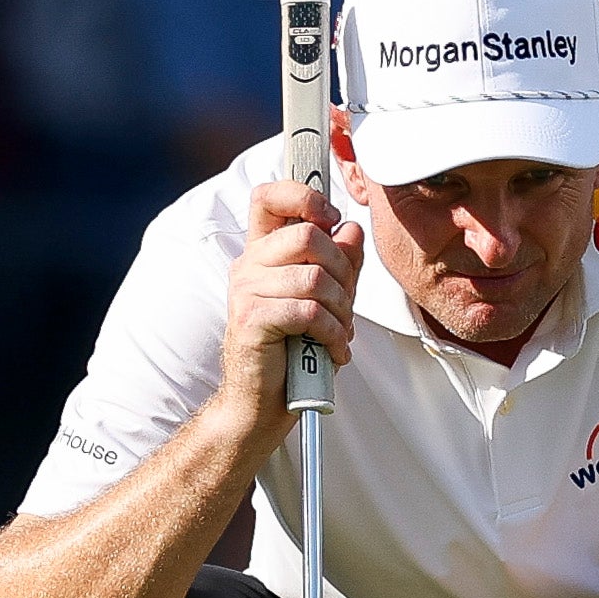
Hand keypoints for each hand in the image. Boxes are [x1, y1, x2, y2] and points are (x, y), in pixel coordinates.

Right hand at [218, 176, 363, 428]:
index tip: (331, 219)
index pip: (269, 196)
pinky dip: (332, 332)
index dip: (304, 195)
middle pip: (308, 234)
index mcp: (263, 252)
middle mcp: (248, 265)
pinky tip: (334, 348)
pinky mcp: (252, 319)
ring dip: (341, 308)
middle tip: (345, 302)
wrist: (263, 402)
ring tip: (340, 330)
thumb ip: (339, 261)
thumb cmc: (295, 349)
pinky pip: (309, 311)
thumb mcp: (326, 298)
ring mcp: (246, 291)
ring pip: (315, 277)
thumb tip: (352, 229)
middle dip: (343, 270)